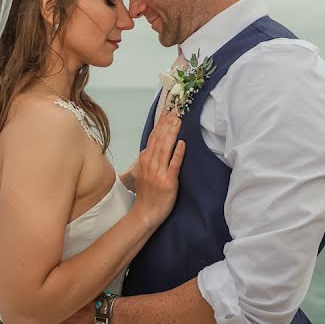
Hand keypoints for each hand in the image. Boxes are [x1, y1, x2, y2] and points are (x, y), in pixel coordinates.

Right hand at [131, 108, 184, 227]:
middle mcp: (150, 163)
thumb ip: (148, 158)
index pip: (153, 137)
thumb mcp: (143, 172)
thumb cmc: (146, 193)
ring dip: (172, 133)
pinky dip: (177, 153)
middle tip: (176, 110)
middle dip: (167, 123)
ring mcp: (159, 172)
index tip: (168, 111)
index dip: (161, 123)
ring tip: (179, 120)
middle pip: (159, 139)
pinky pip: (174, 164)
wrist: (145, 213)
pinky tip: (182, 143)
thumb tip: (153, 144)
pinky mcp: (168, 181)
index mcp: (144, 160)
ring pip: (166, 148)